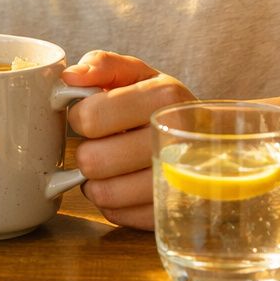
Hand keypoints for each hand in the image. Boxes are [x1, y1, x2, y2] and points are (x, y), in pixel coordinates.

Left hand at [62, 50, 194, 229]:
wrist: (209, 140)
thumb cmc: (162, 105)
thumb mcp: (139, 73)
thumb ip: (103, 64)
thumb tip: (70, 77)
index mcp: (164, 97)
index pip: (90, 117)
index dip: (79, 116)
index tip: (91, 115)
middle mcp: (176, 140)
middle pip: (93, 160)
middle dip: (88, 151)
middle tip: (102, 143)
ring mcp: (178, 182)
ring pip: (103, 194)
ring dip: (96, 181)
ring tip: (111, 165)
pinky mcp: (172, 213)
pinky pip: (118, 216)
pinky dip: (114, 203)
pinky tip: (126, 184)